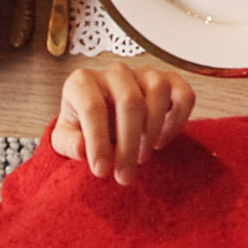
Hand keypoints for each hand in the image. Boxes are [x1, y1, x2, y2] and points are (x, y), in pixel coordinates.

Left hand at [44, 60, 196, 184]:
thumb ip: (69, 143)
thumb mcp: (64, 140)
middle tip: (125, 175)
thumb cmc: (82, 128)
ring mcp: (143, 73)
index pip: (93, 107)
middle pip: (130, 102)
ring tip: (142, 156)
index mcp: (82, 82)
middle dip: (129, 144)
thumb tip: (82, 148)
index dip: (98, 142)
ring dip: (153, 130)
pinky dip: (178, 119)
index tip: (101, 171)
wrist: (102, 119)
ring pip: (158, 91)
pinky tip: (162, 140)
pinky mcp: (168, 81)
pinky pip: (183, 94)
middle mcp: (114, 72)